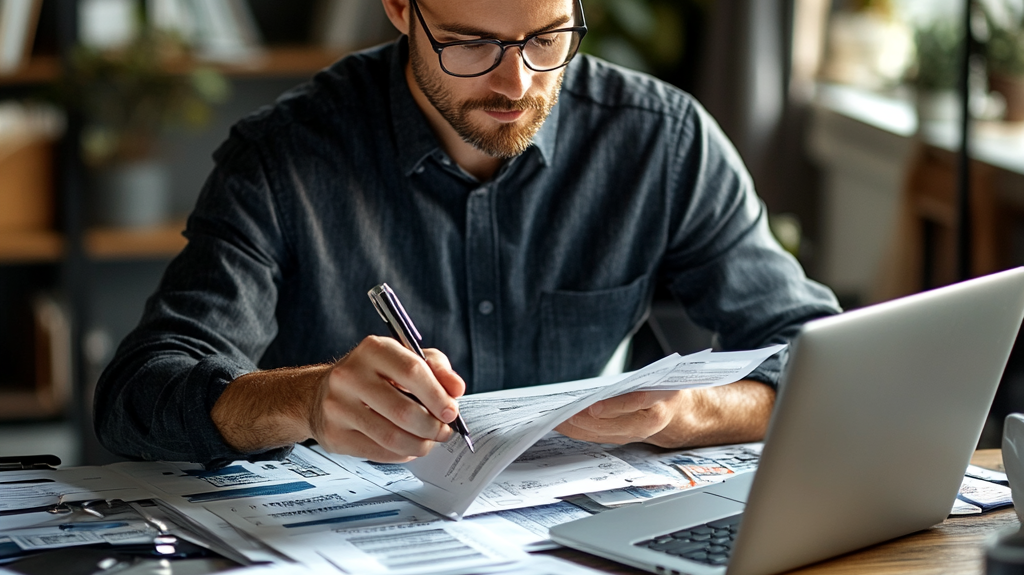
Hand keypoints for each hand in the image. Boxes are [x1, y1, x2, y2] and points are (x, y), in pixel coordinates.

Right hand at [312, 336, 466, 462]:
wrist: (322, 394)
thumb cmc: (373, 375)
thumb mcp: (406, 359)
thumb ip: (436, 369)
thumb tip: (456, 390)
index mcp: (372, 350)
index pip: (413, 372)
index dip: (438, 396)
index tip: (452, 412)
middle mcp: (349, 375)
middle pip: (403, 411)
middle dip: (432, 427)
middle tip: (443, 432)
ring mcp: (337, 407)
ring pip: (391, 437)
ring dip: (419, 444)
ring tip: (428, 442)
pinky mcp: (334, 434)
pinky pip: (377, 453)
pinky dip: (400, 454)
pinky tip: (407, 448)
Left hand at [555, 380, 775, 448]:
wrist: (696, 415)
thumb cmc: (676, 387)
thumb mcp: (665, 375)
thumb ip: (642, 380)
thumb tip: (610, 382)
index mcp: (667, 399)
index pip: (639, 403)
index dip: (615, 407)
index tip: (593, 406)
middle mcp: (655, 419)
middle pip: (617, 425)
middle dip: (588, 422)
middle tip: (563, 415)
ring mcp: (643, 433)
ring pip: (609, 434)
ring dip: (582, 430)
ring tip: (558, 420)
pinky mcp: (632, 438)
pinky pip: (607, 437)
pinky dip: (587, 433)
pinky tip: (568, 426)